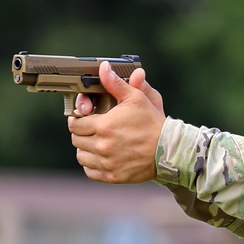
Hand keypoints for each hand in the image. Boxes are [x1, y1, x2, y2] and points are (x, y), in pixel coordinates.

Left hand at [68, 60, 165, 183]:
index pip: (75, 124)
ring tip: (96, 143)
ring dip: (85, 150)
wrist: (169, 150)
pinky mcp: (113, 176)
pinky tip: (101, 157)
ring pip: (81, 157)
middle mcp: (103, 146)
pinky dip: (92, 165)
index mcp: (104, 126)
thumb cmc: (153, 123)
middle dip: (81, 133)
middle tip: (91, 130)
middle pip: (76, 140)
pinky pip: (91, 172)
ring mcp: (107, 163)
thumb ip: (115, 83)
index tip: (84, 118)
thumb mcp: (136, 98)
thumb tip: (103, 68)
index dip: (78, 119)